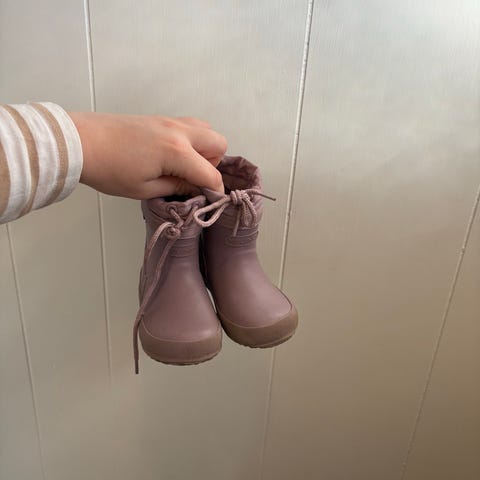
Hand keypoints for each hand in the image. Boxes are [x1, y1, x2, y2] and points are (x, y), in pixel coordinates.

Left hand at [68, 112, 226, 197]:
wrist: (81, 141)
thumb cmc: (109, 169)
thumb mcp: (144, 189)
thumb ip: (177, 187)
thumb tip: (196, 187)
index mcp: (177, 152)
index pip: (211, 173)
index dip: (215, 190)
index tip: (210, 199)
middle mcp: (179, 132)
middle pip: (219, 143)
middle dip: (214, 163)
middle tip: (193, 177)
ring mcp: (170, 121)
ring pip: (206, 129)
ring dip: (204, 148)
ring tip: (183, 164)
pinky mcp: (160, 118)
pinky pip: (189, 125)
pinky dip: (191, 139)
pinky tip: (171, 154)